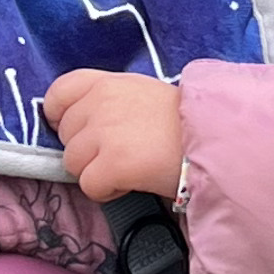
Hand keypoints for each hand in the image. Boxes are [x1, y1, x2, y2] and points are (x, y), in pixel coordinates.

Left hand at [41, 69, 186, 203]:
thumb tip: (83, 125)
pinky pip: (89, 186)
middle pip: (66, 136)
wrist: (215, 139)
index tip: (76, 131)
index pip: (59, 92)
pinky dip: (108, 191)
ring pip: (73, 164)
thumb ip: (109, 101)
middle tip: (120, 154)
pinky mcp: (111, 163)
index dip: (59, 115)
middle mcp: (100, 102)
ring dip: (96, 172)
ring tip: (128, 168)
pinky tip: (132, 182)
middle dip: (87, 150)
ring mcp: (104, 133)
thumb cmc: (183, 121)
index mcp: (108, 82)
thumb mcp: (142, 93)